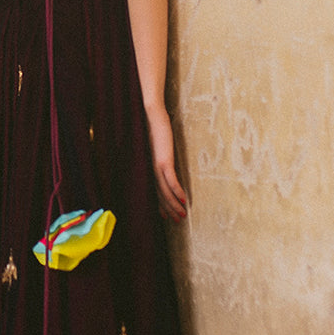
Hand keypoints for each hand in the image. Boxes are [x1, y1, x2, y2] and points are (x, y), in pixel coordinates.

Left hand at [145, 107, 187, 222]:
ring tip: (182, 215)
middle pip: (159, 194)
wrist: (151, 114)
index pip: (154, 190)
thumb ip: (160, 153)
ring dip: (174, 205)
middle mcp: (150, 168)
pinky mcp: (163, 160)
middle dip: (168, 209)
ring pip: (164, 191)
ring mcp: (157, 165)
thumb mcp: (157, 144)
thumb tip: (166, 159)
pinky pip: (171, 180)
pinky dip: (177, 191)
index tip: (166, 215)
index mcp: (149, 166)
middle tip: (177, 220)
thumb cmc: (153, 126)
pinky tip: (184, 200)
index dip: (160, 204)